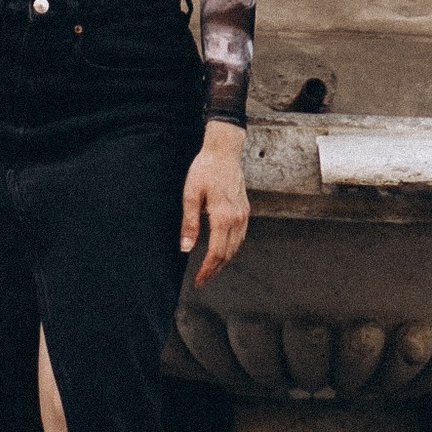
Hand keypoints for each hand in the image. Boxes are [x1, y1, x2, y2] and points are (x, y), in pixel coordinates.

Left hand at [180, 126, 247, 286]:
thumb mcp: (191, 194)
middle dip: (214, 270)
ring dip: (224, 261)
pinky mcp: (245, 210)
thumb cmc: (205, 169)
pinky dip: (231, 248)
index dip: (207, 270)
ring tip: (210, 269)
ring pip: (236, 247)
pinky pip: (240, 236)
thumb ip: (189, 223)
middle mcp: (237, 219)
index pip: (216, 253)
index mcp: (223, 217)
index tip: (198, 281)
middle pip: (228, 254)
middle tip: (201, 280)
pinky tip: (222, 250)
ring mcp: (244, 214)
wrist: (224, 151)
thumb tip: (185, 248)